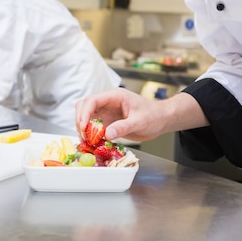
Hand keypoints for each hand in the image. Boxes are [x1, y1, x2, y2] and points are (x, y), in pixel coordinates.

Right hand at [75, 88, 205, 141]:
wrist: (161, 119)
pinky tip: (93, 143)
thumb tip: (107, 134)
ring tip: (87, 141)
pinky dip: (90, 134)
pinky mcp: (108, 122)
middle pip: (84, 106)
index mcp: (115, 96)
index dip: (84, 113)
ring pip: (86, 116)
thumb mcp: (140, 121)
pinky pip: (93, 127)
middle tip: (83, 136)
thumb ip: (124, 127)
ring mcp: (106, 112)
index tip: (83, 127)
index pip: (93, 100)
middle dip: (80, 120)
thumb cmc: (154, 115)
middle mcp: (107, 103)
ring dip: (83, 128)